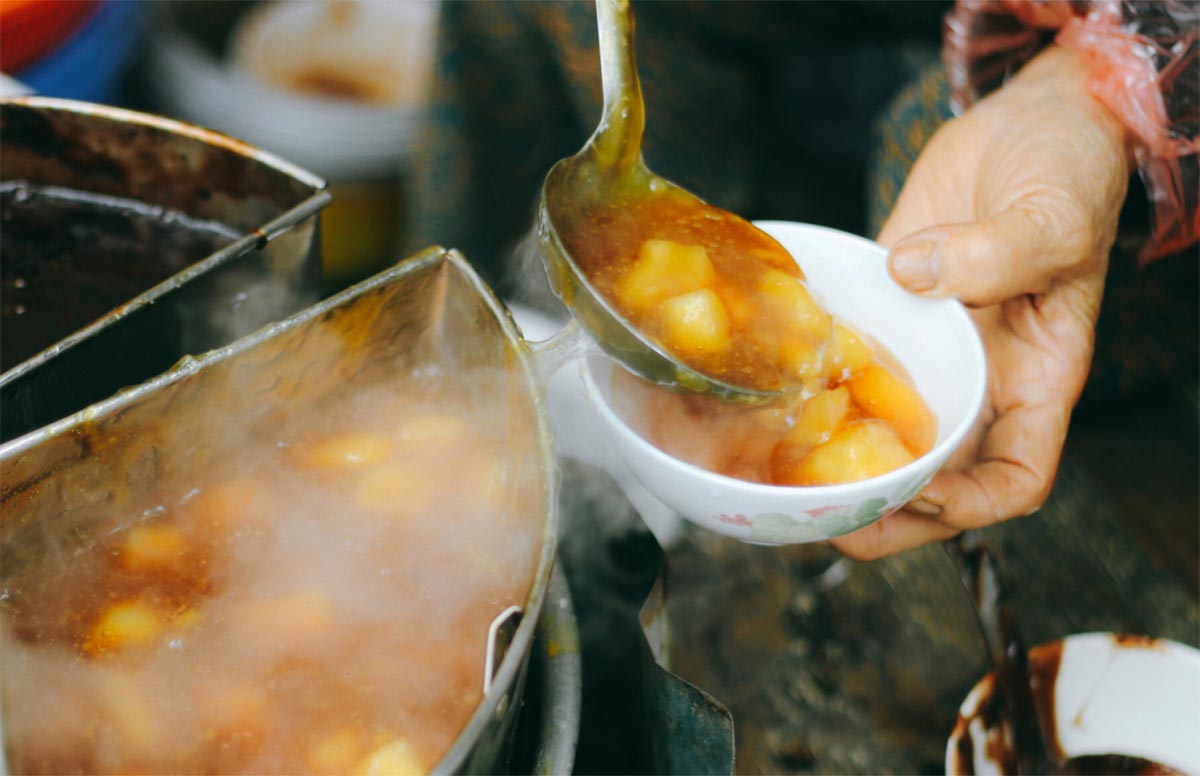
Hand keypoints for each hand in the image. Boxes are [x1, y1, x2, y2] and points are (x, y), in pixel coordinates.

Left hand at [833, 46, 1132, 559]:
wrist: (1032, 119)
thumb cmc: (1070, 170)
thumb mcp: (1055, 215)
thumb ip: (998, 252)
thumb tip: (914, 275)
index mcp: (1037, 376)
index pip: (1015, 475)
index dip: (971, 504)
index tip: (919, 495)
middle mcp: (981, 376)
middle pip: (938, 475)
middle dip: (888, 509)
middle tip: (823, 520)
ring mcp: (932, 348)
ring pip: (890, 430)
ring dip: (844, 460)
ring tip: (786, 478)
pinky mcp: (892, 312)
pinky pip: (856, 362)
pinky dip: (822, 384)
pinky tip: (777, 394)